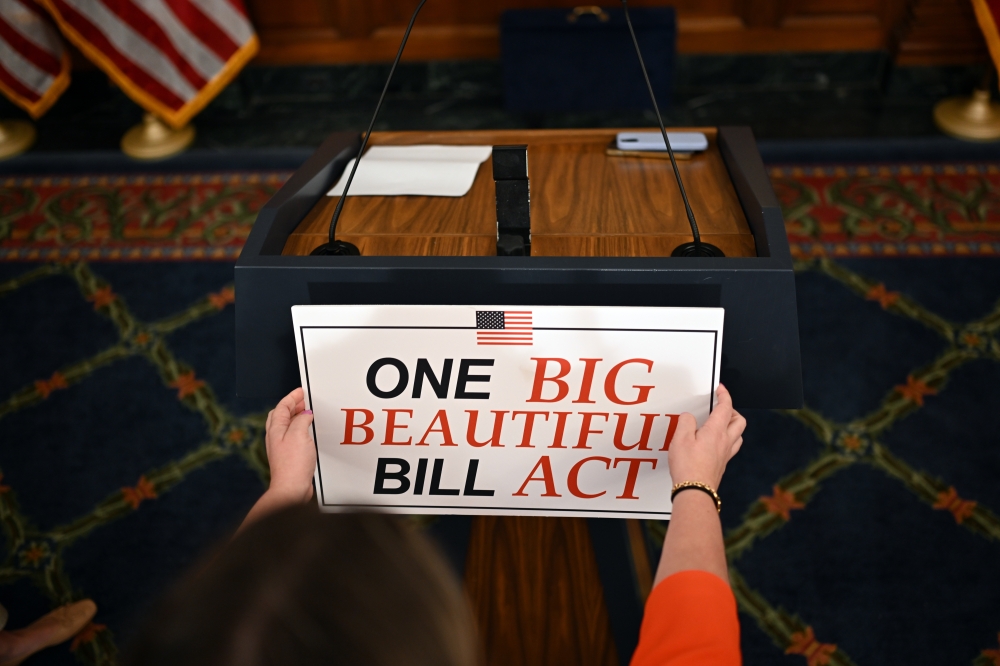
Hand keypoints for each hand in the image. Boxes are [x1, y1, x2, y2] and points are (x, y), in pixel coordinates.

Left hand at [264, 387, 315, 502]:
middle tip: (303, 400)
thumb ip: (301, 420)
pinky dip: (300, 428)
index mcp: (275, 429)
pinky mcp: (289, 455)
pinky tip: (308, 432)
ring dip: (297, 416)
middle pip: (281, 415)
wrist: (292, 487)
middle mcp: (276, 437)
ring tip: (307, 413)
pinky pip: (293, 435)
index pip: (282, 407)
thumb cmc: (292, 464)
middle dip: (292, 405)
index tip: (300, 391)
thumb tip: (305, 414)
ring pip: (287, 425)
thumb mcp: (299, 434)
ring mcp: (281, 447)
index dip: (292, 397)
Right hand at [668, 384, 744, 490]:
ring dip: (732, 425)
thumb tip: (689, 417)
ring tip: (720, 423)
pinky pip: (732, 447)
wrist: (695, 491)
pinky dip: (728, 439)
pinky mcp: (722, 464)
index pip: (726, 407)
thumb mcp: (680, 438)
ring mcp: (726, 454)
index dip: (724, 395)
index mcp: (716, 431)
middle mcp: (725, 441)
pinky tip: (716, 442)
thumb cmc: (688, 467)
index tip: (721, 389)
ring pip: (739, 434)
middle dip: (732, 410)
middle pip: (739, 420)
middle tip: (721, 406)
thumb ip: (686, 422)